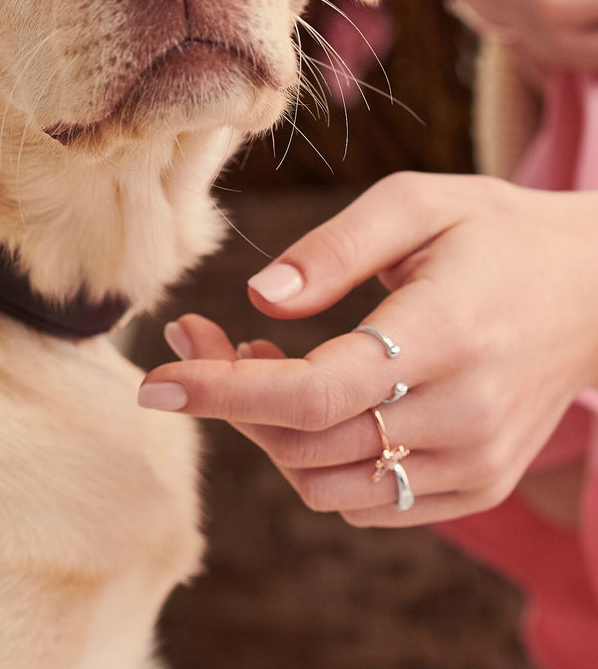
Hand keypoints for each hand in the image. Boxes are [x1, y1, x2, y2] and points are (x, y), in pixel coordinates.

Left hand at [138, 172, 597, 526]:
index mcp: (445, 334)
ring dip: (266, 431)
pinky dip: (314, 460)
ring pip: (324, 484)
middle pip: (305, 443)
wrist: (590, 289)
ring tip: (257, 358)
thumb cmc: (492, 232)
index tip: (156, 379)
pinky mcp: (476, 486)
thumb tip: (258, 298)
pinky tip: (308, 400)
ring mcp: (474, 463)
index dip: (224, 390)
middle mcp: (464, 415)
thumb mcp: (415, 205)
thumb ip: (333, 249)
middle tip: (198, 337)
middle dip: (228, 397)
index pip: (313, 393)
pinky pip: (365, 504)